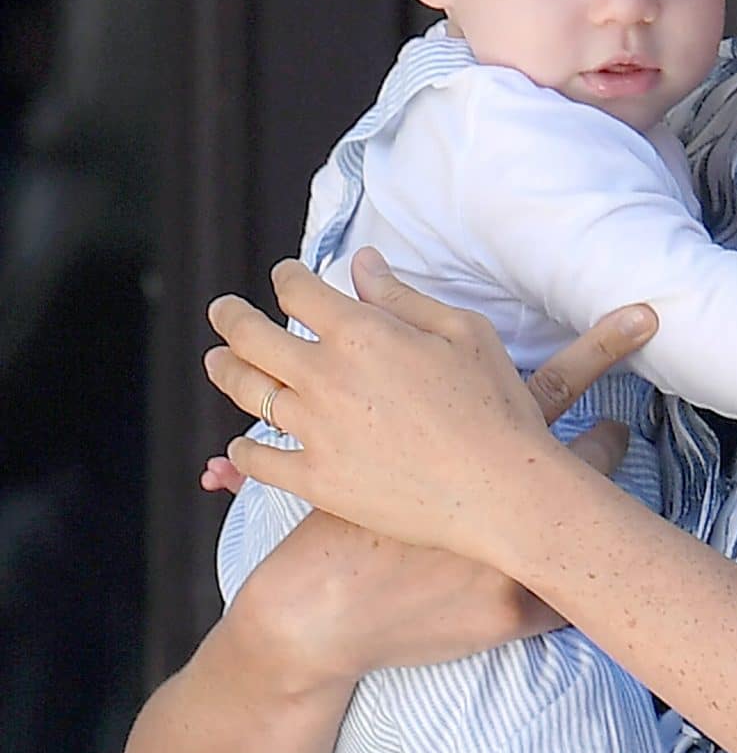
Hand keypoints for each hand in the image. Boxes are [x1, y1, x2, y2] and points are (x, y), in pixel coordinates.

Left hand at [204, 249, 655, 572]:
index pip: (298, 290)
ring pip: (248, 393)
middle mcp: (324, 377)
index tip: (285, 276)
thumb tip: (361, 264)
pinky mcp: (317, 481)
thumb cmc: (494, 405)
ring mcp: (315, 432)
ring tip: (218, 362)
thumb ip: (402, 297)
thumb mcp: (463, 332)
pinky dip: (244, 450)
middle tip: (223, 310)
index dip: (286, 277)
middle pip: (251, 337)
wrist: (501, 489)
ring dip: (225, 370)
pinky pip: (261, 462)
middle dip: (231, 316)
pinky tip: (241, 445)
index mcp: (361, 333)